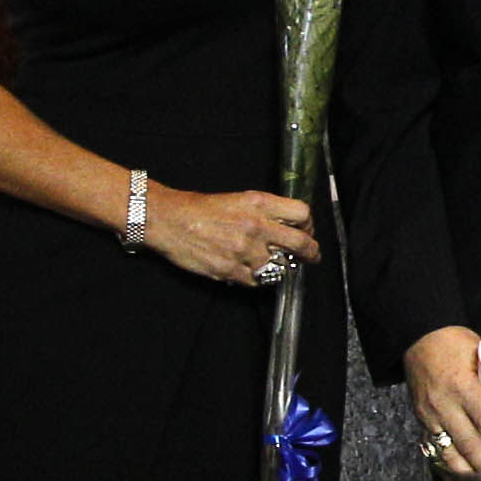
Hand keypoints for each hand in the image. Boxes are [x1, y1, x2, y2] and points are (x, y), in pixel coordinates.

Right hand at [146, 184, 314, 287]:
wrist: (169, 219)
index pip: (302, 214)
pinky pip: (256, 281)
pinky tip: (249, 270)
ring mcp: (244, 250)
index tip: (307, 231)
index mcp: (259, 204)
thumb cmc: (201, 208)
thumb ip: (265, 212)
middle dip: (311, 253)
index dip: (309, 225)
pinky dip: (256, 278)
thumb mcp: (239, 199)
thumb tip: (288, 227)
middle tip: (311, 257)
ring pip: (279, 267)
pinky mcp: (230, 270)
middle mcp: (256, 226)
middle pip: (301, 243)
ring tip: (270, 263)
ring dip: (278, 267)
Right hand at [404, 325, 480, 478]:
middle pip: (467, 442)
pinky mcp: (420, 420)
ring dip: (463, 475)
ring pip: (446, 452)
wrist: (416, 337)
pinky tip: (456, 480)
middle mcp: (443, 405)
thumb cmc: (452, 342)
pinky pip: (432, 449)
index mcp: (461, 386)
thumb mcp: (479, 351)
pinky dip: (445, 466)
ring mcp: (429, 416)